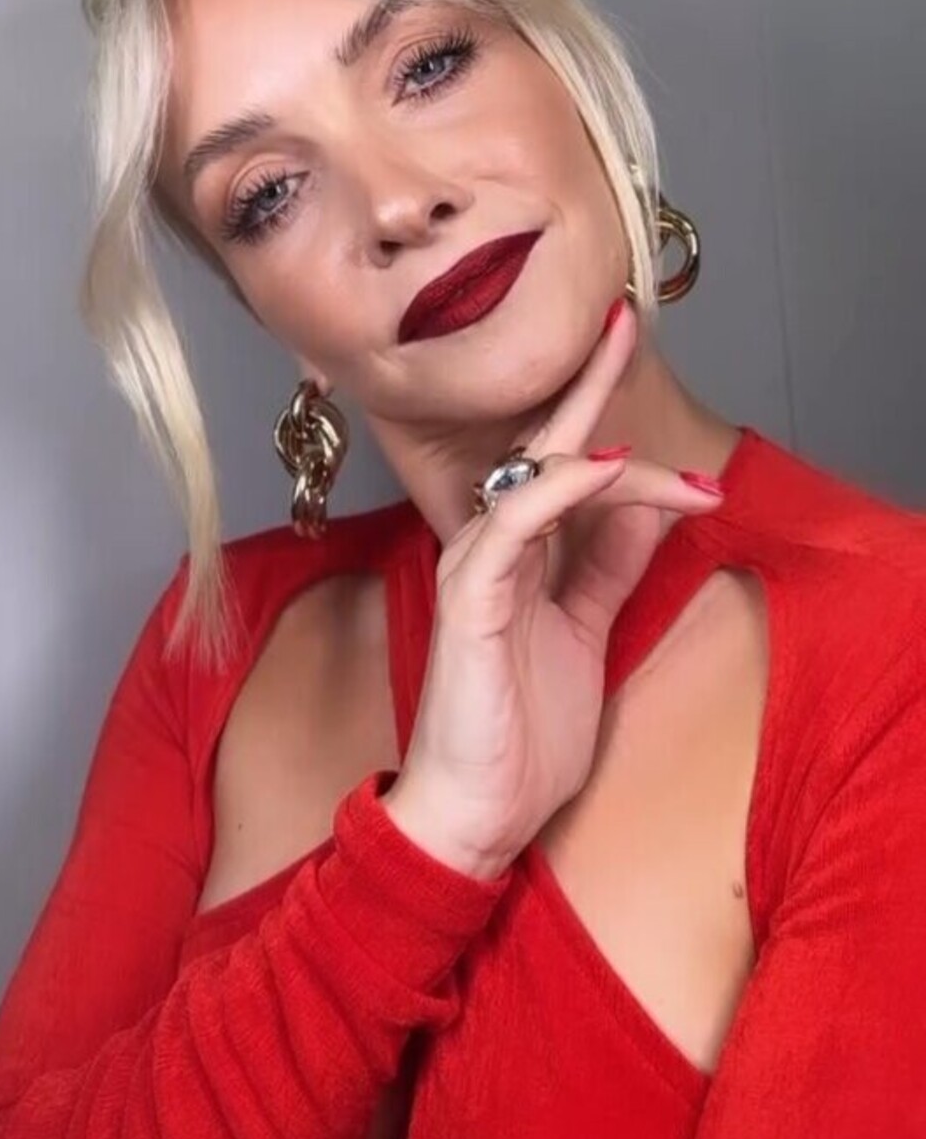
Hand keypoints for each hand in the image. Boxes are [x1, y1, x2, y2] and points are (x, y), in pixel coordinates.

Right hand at [382, 300, 724, 879]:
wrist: (475, 814)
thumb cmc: (521, 733)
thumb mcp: (586, 631)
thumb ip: (609, 564)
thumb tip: (650, 500)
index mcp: (517, 552)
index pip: (561, 461)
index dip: (598, 405)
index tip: (631, 350)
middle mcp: (490, 544)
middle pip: (542, 446)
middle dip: (586, 382)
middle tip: (624, 324)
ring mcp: (475, 565)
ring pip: (538, 478)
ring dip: (607, 455)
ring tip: (668, 461)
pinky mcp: (470, 595)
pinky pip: (516, 523)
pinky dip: (562, 490)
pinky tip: (604, 472)